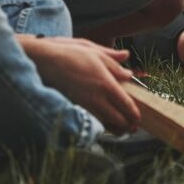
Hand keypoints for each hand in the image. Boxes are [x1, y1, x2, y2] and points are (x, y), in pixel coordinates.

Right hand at [21, 36, 139, 134]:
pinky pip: (89, 122)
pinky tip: (101, 124)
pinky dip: (98, 126)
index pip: (126, 105)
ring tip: (120, 130)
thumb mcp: (97, 53)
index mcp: (106, 84)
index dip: (134, 115)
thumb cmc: (71, 54)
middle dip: (127, 126)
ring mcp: (84, 105)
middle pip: (117, 120)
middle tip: (132, 128)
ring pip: (104, 124)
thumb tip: (129, 72)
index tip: (138, 119)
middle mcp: (96, 98)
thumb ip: (115, 64)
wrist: (45, 62)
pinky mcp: (73, 109)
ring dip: (114, 129)